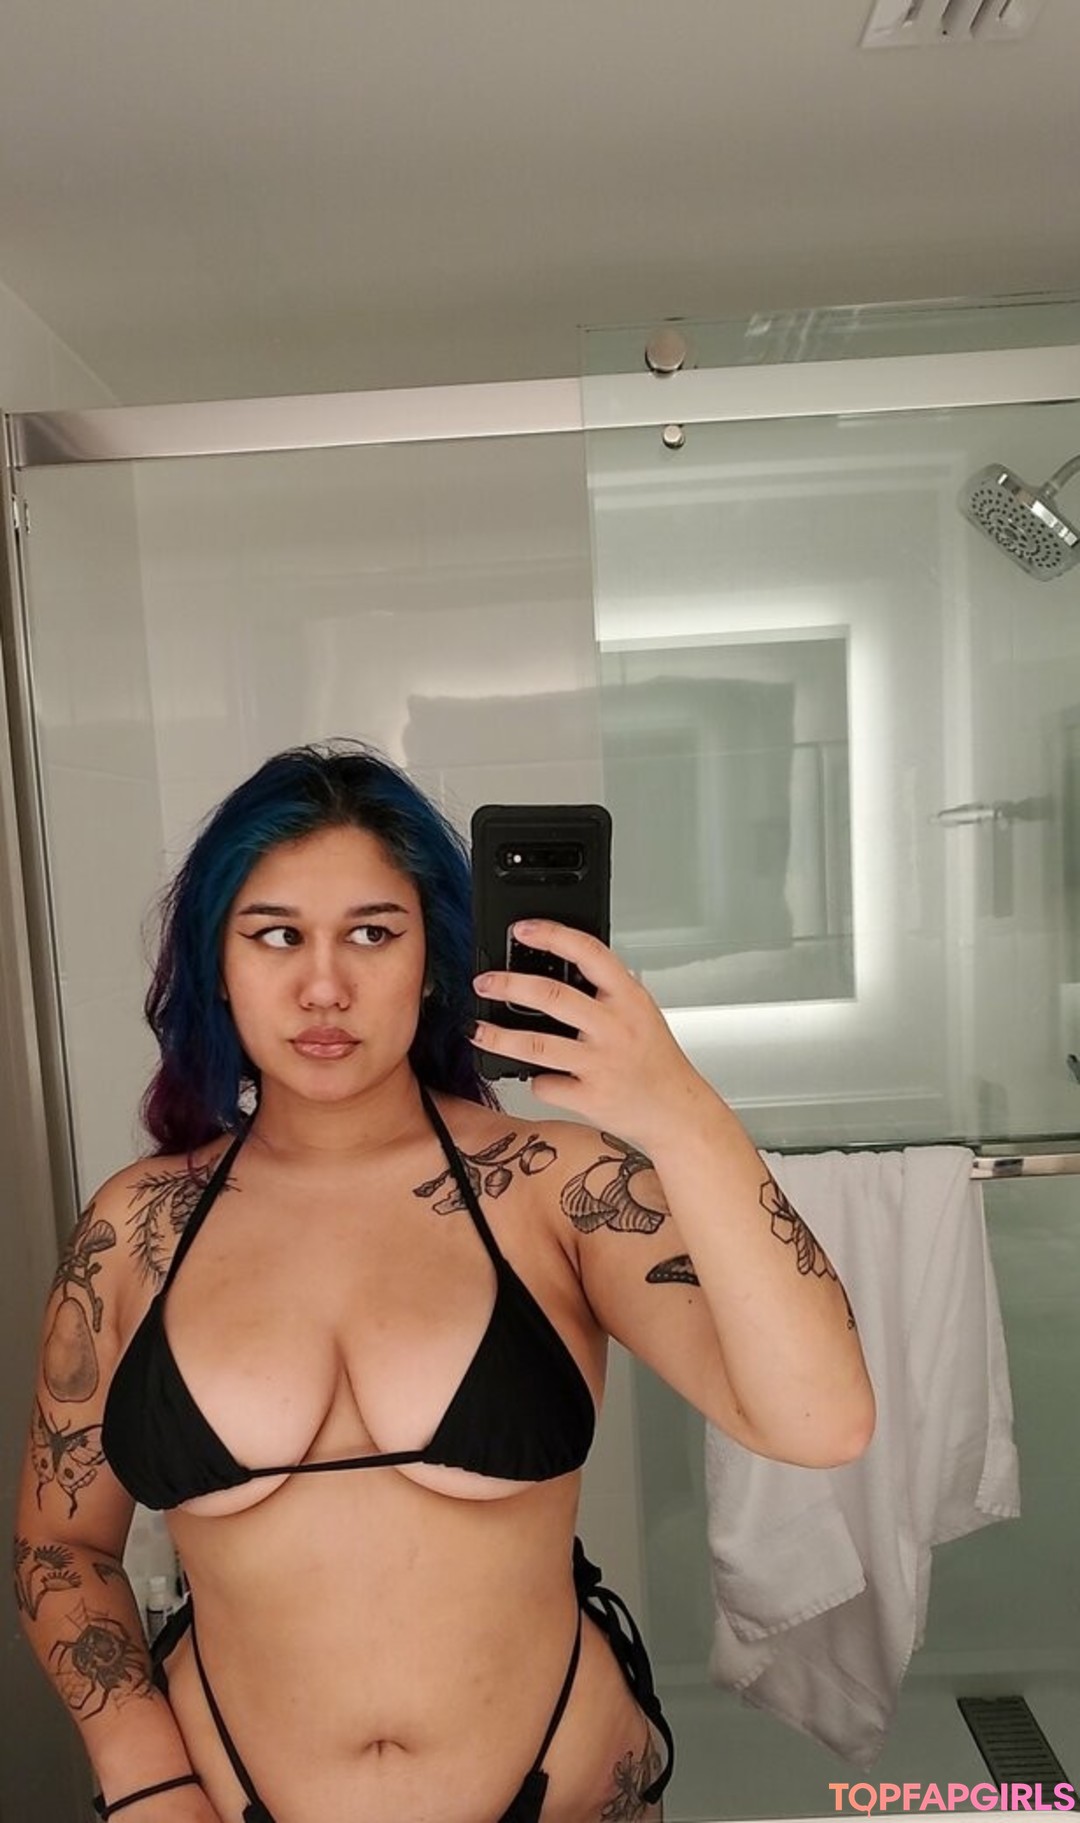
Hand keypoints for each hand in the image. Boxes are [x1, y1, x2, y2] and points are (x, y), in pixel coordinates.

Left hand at [471, 919, 709, 1150]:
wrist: (677, 1112)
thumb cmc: (657, 1061)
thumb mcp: (641, 1012)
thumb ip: (608, 991)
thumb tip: (559, 967)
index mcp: (629, 998)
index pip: (589, 952)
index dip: (552, 935)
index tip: (523, 929)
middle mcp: (614, 1027)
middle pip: (551, 996)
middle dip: (508, 985)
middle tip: (483, 982)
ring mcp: (600, 1063)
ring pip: (535, 1045)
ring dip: (498, 1037)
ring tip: (477, 1030)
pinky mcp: (589, 1097)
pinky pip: (545, 1085)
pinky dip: (537, 1081)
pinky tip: (542, 1078)